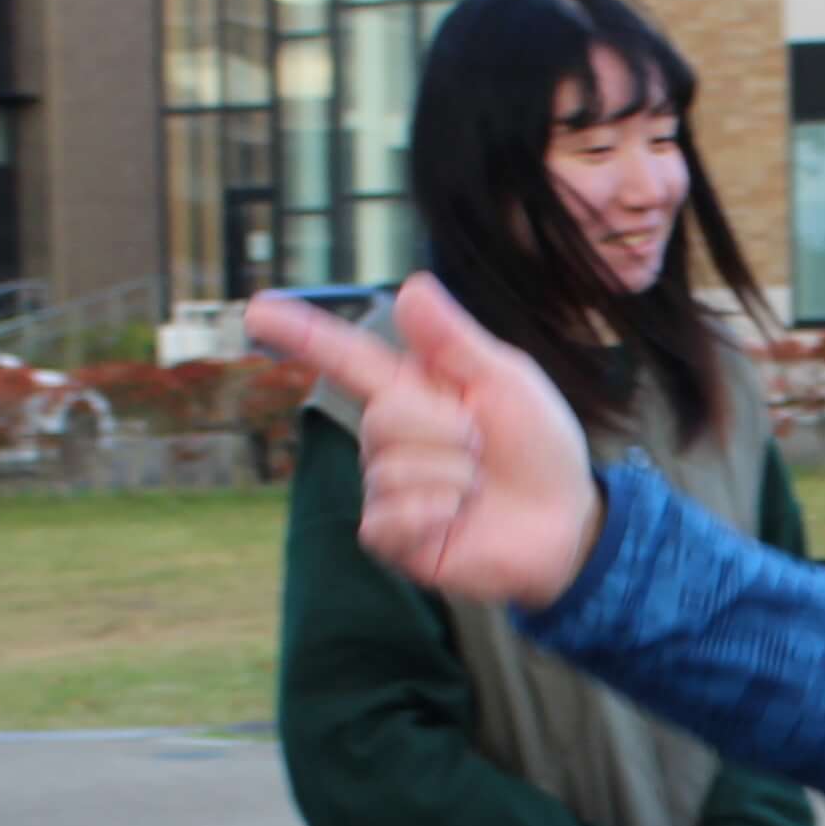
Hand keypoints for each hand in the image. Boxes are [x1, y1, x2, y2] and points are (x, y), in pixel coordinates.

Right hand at [246, 278, 603, 605]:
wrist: (568, 521)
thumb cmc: (538, 446)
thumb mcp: (505, 381)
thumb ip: (453, 340)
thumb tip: (410, 286)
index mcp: (411, 392)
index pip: (345, 359)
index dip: (301, 334)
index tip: (256, 310)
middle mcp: (388, 440)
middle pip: (382, 416)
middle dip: (446, 429)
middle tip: (482, 446)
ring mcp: (387, 491)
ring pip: (391, 468)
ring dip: (452, 475)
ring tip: (478, 487)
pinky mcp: (393, 539)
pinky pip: (390, 516)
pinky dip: (436, 512)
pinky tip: (458, 519)